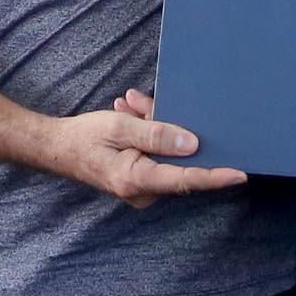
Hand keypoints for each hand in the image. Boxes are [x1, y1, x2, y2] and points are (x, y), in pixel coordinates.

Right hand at [57, 89, 244, 208]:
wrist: (55, 147)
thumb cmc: (83, 137)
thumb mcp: (119, 126)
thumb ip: (156, 134)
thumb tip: (192, 144)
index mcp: (136, 180)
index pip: (185, 181)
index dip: (215, 177)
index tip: (240, 173)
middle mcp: (142, 191)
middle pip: (176, 162)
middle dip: (167, 128)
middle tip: (140, 104)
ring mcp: (141, 188)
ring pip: (166, 154)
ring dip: (153, 126)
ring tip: (129, 106)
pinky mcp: (140, 179)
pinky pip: (156, 156)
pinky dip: (148, 134)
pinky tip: (131, 113)